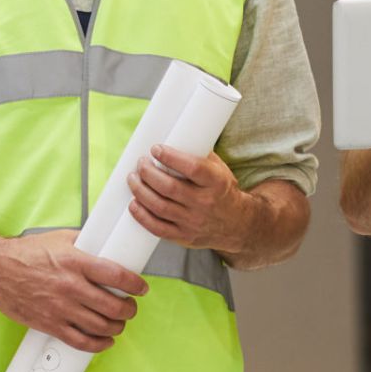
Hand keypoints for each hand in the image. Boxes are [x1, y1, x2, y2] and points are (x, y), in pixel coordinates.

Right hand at [0, 230, 147, 352]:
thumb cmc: (25, 253)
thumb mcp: (59, 239)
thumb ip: (84, 244)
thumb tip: (105, 246)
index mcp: (75, 262)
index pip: (117, 276)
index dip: (135, 285)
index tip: (141, 288)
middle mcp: (70, 286)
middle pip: (114, 306)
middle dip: (129, 309)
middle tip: (130, 307)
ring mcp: (60, 308)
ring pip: (102, 326)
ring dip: (117, 326)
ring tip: (119, 322)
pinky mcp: (50, 324)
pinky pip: (81, 342)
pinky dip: (99, 344)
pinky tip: (105, 340)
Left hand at [126, 146, 248, 253]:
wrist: (238, 225)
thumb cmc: (222, 191)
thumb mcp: (219, 169)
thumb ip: (198, 154)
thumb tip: (174, 134)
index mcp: (216, 182)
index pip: (192, 168)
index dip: (170, 157)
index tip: (156, 149)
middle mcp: (205, 203)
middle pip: (170, 187)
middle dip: (148, 173)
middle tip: (140, 163)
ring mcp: (194, 222)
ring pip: (160, 207)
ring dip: (140, 191)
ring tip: (133, 178)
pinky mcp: (184, 237)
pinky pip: (158, 228)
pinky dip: (142, 216)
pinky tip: (134, 204)